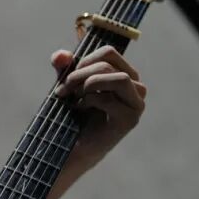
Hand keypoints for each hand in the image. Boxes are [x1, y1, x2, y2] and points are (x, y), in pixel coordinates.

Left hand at [51, 45, 146, 169]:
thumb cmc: (74, 113)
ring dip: (90, 84)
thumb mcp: (68, 84)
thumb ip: (64, 67)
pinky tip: (80, 109)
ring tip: (76, 96)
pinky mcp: (131, 119)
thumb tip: (61, 55)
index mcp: (124, 74)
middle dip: (80, 74)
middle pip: (109, 64)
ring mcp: (136, 103)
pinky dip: (90, 100)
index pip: (109, 53)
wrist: (75, 145)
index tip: (67, 74)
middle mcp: (135, 87)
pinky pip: (110, 99)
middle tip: (64, 88)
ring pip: (120, 78)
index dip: (85, 59)